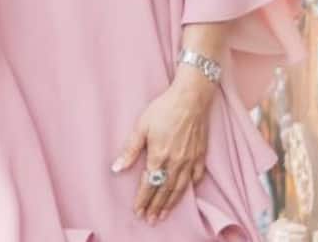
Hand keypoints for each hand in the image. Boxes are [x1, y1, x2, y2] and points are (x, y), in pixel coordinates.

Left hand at [111, 70, 216, 221]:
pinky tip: (186, 192)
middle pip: (164, 190)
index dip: (143, 199)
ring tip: (164, 214)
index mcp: (159, 156)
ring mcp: (190, 160)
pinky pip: (196, 176)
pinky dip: (190, 187)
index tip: (138, 211)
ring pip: (180, 188)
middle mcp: (175, 162)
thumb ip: (130, 149)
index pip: (148, 184)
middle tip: (150, 219)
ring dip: (171, 203)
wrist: (191, 98)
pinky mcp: (201, 155)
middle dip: (156, 206)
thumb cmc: (164, 109)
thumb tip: (117, 168)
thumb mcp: (141, 126)